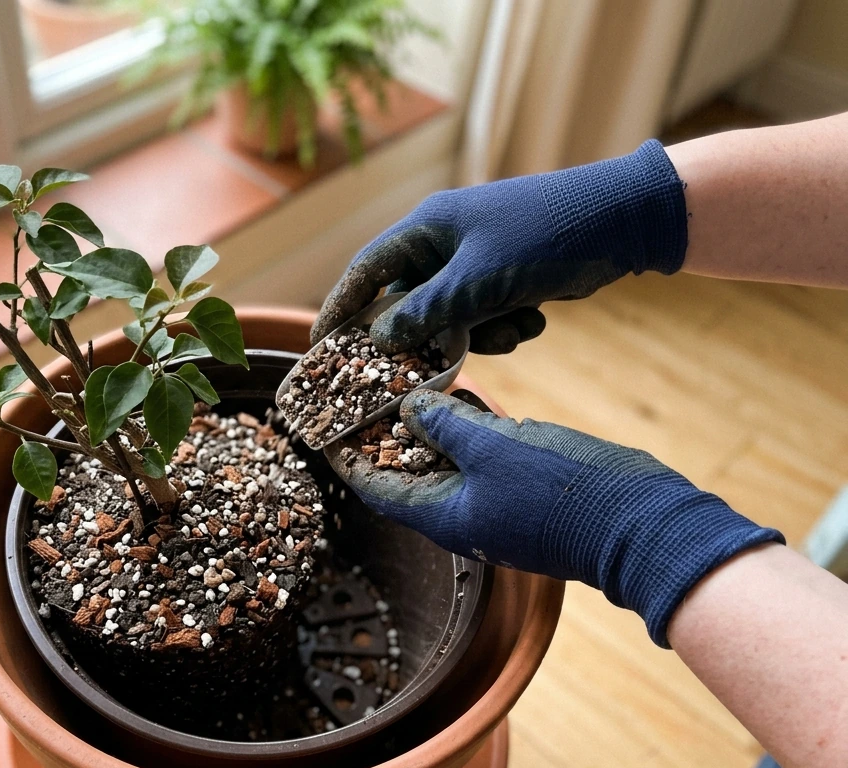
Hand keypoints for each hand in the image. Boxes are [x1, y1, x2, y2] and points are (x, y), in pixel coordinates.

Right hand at [312, 140, 688, 353]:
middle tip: (422, 370)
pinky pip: (484, 315)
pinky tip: (533, 320)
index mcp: (427, 228)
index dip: (341, 308)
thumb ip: (425, 313)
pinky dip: (503, 326)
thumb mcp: (478, 282)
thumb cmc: (545, 237)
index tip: (322, 346)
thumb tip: (378, 339)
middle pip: (409, 300)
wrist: (622, 221)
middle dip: (425, 336)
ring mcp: (476, 259)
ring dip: (475, 335)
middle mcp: (445, 241)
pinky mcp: (505, 276)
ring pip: (450, 316)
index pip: (366, 270)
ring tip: (512, 330)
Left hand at [327, 390, 782, 646]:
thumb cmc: (561, 492)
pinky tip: (465, 398)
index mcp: (443, 516)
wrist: (641, 525)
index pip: (378, 488)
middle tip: (369, 394)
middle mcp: (464, 515)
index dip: (350, 458)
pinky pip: (482, 461)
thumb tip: (408, 408)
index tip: (328, 429)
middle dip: (387, 436)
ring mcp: (497, 505)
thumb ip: (446, 426)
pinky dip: (468, 432)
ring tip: (409, 386)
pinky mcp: (526, 491)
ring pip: (448, 464)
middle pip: (408, 474)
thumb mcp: (493, 448)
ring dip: (429, 429)